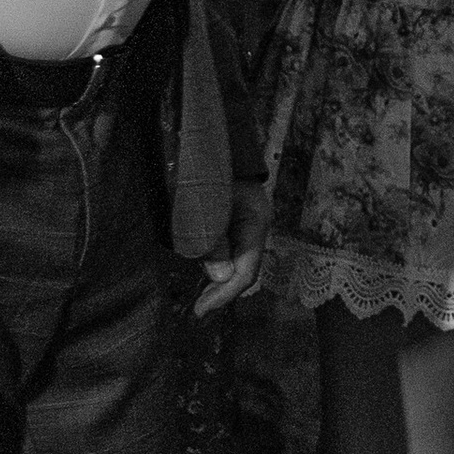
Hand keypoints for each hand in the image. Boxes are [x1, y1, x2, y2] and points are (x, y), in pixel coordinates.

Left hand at [198, 178, 268, 313]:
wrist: (209, 143)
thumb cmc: (207, 170)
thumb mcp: (205, 206)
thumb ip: (212, 240)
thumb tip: (221, 277)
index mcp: (255, 222)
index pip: (247, 270)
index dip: (225, 294)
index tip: (201, 310)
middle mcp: (255, 227)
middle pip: (243, 269)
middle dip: (221, 292)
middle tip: (197, 310)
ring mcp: (246, 224)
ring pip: (235, 261)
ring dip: (216, 281)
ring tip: (197, 298)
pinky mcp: (234, 223)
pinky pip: (228, 251)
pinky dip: (215, 266)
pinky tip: (202, 276)